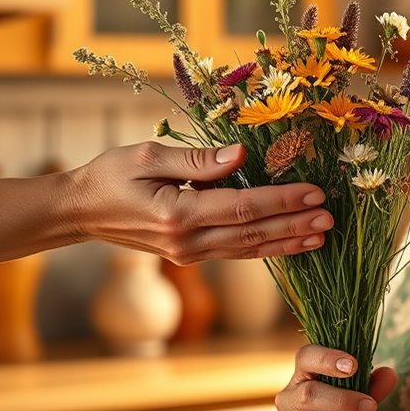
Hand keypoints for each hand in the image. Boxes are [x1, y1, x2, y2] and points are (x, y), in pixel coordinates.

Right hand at [64, 142, 332, 262]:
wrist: (79, 212)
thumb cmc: (109, 176)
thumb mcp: (147, 155)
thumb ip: (196, 159)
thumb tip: (241, 155)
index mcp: (177, 214)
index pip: (243, 208)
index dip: (282, 200)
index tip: (314, 192)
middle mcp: (187, 242)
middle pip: (253, 234)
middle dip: (295, 225)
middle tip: (331, 217)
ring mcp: (189, 254)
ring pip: (249, 250)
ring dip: (287, 242)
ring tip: (322, 235)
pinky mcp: (190, 255)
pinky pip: (236, 252)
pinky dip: (266, 249)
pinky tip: (290, 244)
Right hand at [275, 344, 397, 410]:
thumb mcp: (354, 395)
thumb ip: (371, 386)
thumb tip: (390, 374)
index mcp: (303, 375)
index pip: (306, 357)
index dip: (327, 358)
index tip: (353, 365)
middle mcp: (289, 398)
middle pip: (310, 393)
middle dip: (344, 400)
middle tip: (371, 406)